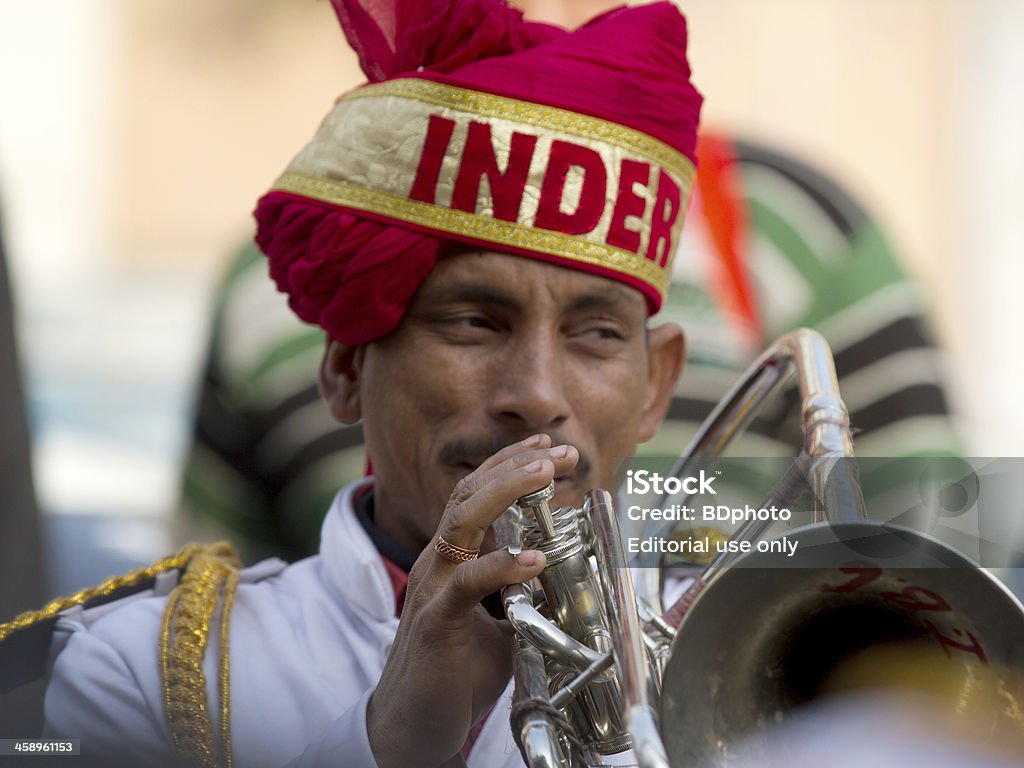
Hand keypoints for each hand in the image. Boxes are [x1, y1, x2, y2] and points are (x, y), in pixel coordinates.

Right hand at [366, 434, 578, 767]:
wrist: (412, 726)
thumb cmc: (454, 673)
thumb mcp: (500, 627)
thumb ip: (524, 600)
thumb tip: (565, 584)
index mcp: (449, 558)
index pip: (474, 495)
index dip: (508, 466)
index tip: (547, 447)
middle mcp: (437, 563)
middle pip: (469, 494)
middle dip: (515, 465)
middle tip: (560, 450)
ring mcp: (433, 588)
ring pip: (463, 521)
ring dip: (506, 491)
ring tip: (545, 472)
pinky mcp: (436, 622)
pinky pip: (467, 583)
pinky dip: (501, 565)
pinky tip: (533, 557)